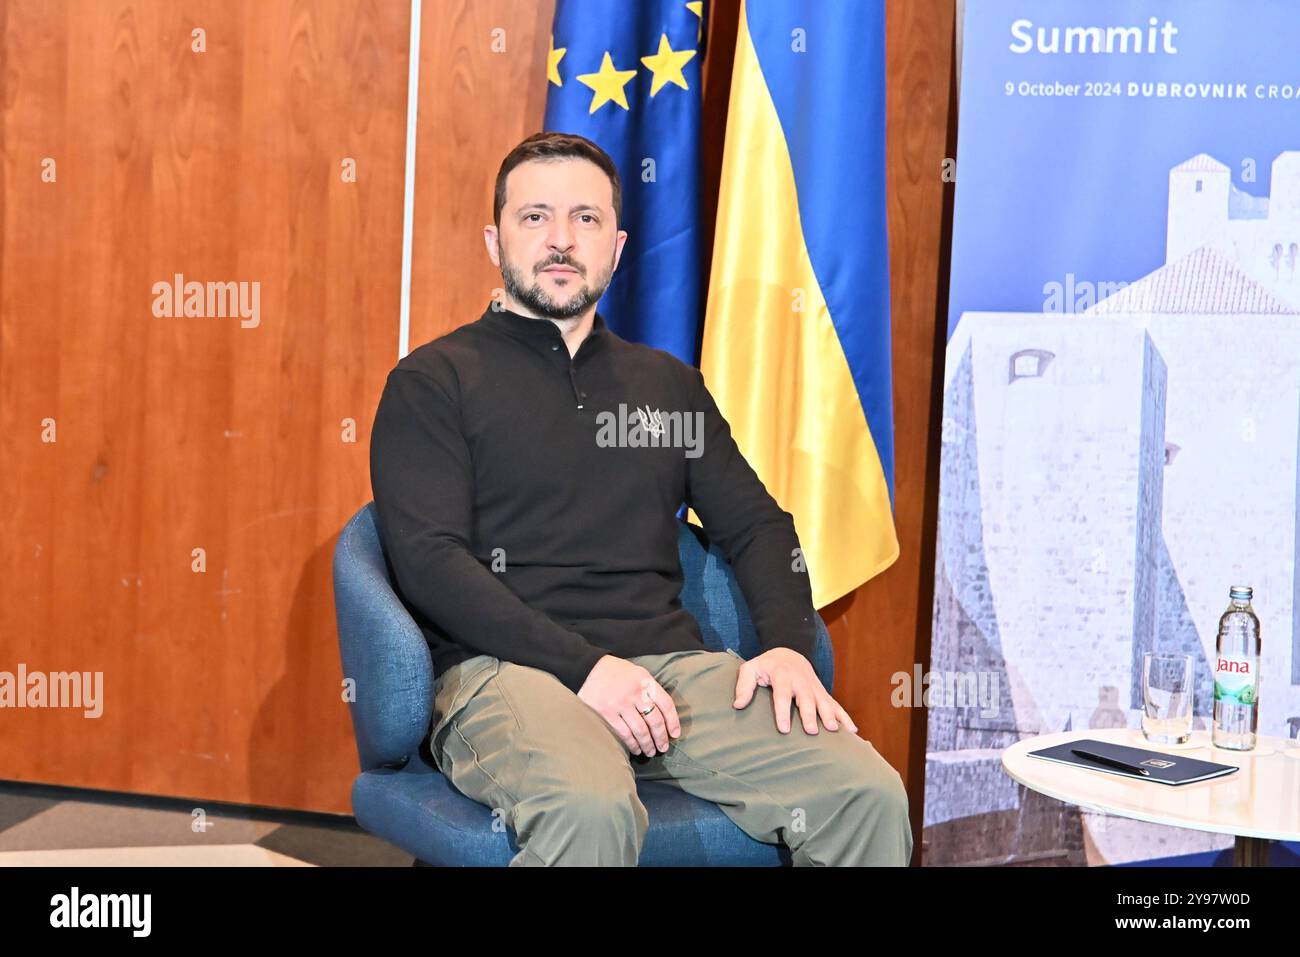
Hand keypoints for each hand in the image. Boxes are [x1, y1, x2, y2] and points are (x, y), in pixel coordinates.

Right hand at [577, 655, 681, 755]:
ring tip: (651, 752)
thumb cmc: (616, 673)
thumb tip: (664, 716)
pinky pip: (624, 733)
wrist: (587, 669)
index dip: (673, 721)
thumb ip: (650, 690)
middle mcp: (635, 692)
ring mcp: (620, 703)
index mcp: (645, 681)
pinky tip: (636, 749)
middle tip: (663, 748)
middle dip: (661, 738)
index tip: (675, 734)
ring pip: (641, 730)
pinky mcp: (607, 713)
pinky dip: (632, 744)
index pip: (666, 704)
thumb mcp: (637, 674)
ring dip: (648, 744)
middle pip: (655, 720)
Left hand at [732, 647, 859, 734]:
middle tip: (812, 731)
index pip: (782, 695)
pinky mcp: (822, 692)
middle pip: (806, 698)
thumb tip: (738, 705)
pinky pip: (835, 704)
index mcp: (782, 675)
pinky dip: (844, 716)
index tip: (784, 729)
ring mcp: (814, 686)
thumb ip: (743, 686)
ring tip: (833, 730)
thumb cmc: (766, 665)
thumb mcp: (750, 669)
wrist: (789, 651)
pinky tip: (852, 730)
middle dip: (810, 714)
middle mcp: (800, 681)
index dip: (782, 712)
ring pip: (823, 701)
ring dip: (830, 715)